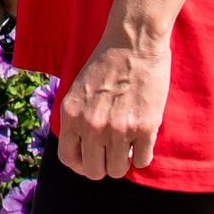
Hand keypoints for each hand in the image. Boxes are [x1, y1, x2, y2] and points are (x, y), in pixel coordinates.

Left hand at [56, 28, 170, 179]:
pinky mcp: (145, 128)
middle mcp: (91, 125)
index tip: (91, 159)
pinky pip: (142, 161)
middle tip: (112, 152)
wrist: (133, 43)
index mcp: (71, 114)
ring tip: (127, 143)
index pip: (68, 159)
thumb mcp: (78, 90)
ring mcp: (118, 129)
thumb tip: (83, 149)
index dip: (80, 164)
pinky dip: (142, 154)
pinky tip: (142, 139)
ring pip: (118, 170)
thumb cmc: (106, 63)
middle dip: (103, 165)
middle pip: (94, 171)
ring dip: (123, 161)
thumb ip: (78, 119)